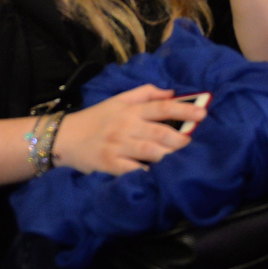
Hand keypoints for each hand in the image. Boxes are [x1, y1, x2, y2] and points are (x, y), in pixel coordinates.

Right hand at [52, 83, 206, 174]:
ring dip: (168, 155)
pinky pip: (131, 170)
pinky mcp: (109, 165)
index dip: (183, 110)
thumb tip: (172, 92)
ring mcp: (117, 147)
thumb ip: (146, 93)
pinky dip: (145, 173)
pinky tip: (159, 176)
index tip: (203, 113)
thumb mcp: (119, 99)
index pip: (161, 107)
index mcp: (130, 110)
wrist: (64, 137)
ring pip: (148, 151)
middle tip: (195, 142)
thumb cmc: (96, 118)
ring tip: (185, 159)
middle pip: (158, 132)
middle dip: (179, 137)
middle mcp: (126, 127)